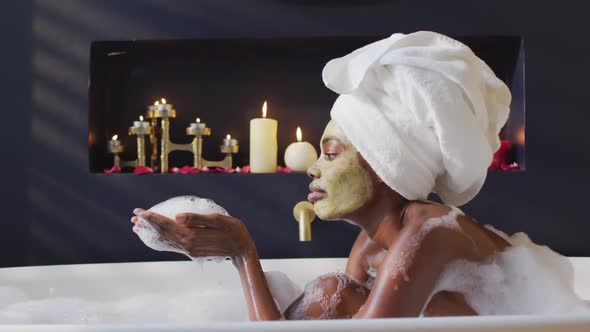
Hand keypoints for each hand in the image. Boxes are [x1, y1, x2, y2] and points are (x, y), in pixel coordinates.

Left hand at [131, 209, 253, 257]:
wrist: (242, 250)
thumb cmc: (233, 231)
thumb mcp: (218, 220)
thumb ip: (197, 218)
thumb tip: (176, 216)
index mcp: (192, 236)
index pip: (167, 225)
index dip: (152, 218)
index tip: (140, 211)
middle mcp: (188, 245)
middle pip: (163, 233)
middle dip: (148, 224)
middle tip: (135, 215)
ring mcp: (189, 250)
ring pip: (165, 240)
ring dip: (152, 232)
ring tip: (139, 225)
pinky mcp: (192, 251)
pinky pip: (172, 244)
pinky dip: (162, 238)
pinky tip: (157, 234)